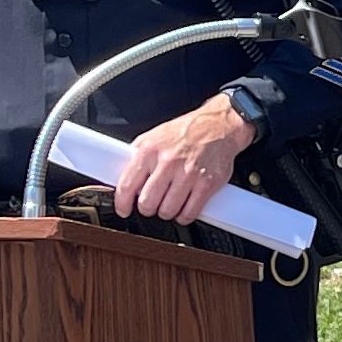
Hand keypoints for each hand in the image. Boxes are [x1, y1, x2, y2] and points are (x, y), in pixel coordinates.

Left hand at [114, 94, 253, 224]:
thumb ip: (137, 156)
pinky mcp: (207, 184)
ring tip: (170, 202)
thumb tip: (122, 177)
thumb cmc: (185, 132)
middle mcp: (168, 162)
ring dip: (167, 212)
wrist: (219, 126)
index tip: (124, 209)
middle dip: (148, 208)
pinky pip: (189, 213)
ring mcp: (189, 174)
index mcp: (150, 150)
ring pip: (168, 211)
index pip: (127, 185)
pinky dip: (185, 215)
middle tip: (152, 203)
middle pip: (147, 204)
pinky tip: (184, 207)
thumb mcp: (154, 136)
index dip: (122, 204)